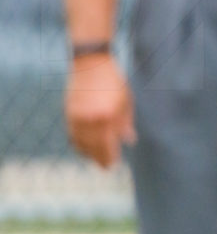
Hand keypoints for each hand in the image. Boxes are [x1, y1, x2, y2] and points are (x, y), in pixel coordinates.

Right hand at [64, 53, 134, 167]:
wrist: (90, 65)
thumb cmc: (113, 82)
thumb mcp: (126, 100)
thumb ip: (126, 122)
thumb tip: (130, 141)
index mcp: (108, 116)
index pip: (108, 144)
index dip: (110, 156)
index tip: (113, 165)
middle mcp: (91, 119)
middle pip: (94, 147)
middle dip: (99, 158)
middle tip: (105, 168)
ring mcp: (78, 116)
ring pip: (81, 142)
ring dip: (88, 153)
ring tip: (95, 159)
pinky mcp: (69, 113)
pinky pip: (72, 135)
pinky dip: (77, 143)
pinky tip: (84, 148)